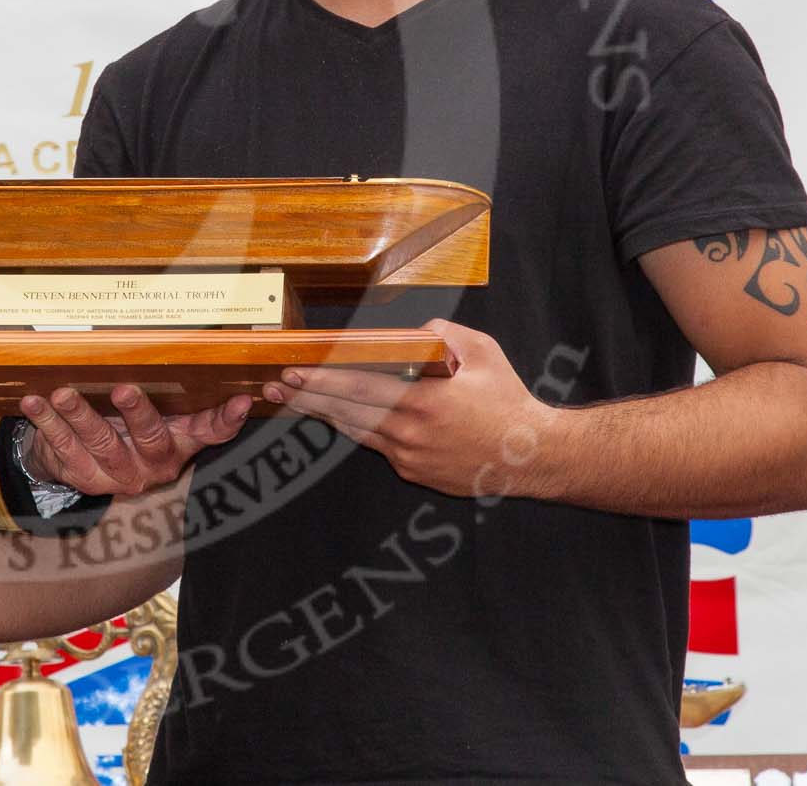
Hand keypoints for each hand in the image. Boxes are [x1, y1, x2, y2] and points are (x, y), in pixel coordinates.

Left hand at [20, 385, 251, 495]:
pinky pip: (64, 447)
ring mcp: (116, 474)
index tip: (242, 400)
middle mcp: (152, 465)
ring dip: (79, 415)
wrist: (86, 462)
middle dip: (137, 413)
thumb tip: (228, 375)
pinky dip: (47, 423)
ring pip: (100, 442)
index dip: (227, 419)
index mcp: (178, 445)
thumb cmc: (130, 428)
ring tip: (63, 393)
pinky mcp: (83, 476)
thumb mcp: (164, 418)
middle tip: (124, 390)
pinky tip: (34, 403)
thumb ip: (188, 403)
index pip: (211, 432)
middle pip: (149, 437)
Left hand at [261, 319, 556, 498]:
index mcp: (423, 402)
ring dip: (323, 416)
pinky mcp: (413, 473)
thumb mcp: (482, 351)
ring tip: (291, 400)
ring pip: (356, 432)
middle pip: (346, 413)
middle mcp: (410, 434)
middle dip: (307, 399)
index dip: (321, 381)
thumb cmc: (507, 400)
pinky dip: (355, 429)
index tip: (292, 372)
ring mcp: (410, 458)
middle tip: (274, 387)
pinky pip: (377, 446)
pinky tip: (335, 417)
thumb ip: (440, 334)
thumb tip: (409, 334)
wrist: (532, 456)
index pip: (358, 388)